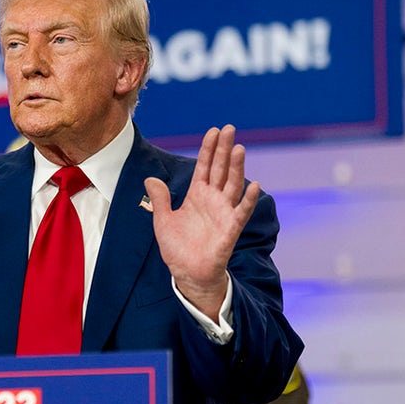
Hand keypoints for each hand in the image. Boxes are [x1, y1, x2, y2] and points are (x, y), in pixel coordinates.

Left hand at [143, 125, 259, 318]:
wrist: (188, 274)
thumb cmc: (178, 248)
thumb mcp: (162, 220)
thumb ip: (160, 199)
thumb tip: (150, 178)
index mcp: (197, 195)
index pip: (204, 166)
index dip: (208, 149)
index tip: (214, 131)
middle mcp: (213, 200)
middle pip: (221, 169)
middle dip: (224, 149)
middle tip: (230, 129)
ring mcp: (223, 212)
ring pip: (233, 185)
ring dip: (237, 168)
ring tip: (239, 149)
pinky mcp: (231, 228)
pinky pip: (241, 211)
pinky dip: (249, 199)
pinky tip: (254, 185)